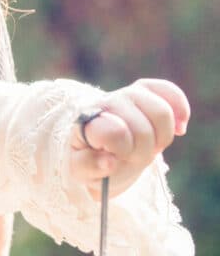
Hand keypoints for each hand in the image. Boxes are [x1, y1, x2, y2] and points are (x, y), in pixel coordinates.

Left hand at [69, 78, 189, 199]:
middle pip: (144, 129)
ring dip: (161, 138)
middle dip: (143, 152)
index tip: (115, 158)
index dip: (123, 151)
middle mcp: (106, 102)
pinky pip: (168, 90)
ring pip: (162, 112)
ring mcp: (126, 94)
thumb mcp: (82, 171)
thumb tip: (109, 161)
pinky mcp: (144, 90)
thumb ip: (89, 166)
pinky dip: (180, 109)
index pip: (115, 131)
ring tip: (148, 146)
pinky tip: (179, 129)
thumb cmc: (90, 160)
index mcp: (88, 122)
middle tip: (131, 157)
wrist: (98, 147)